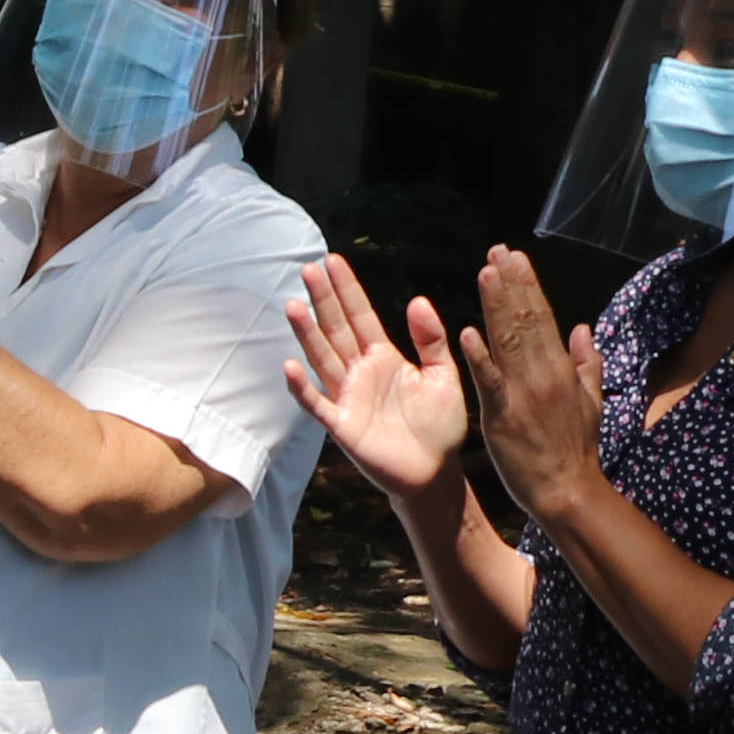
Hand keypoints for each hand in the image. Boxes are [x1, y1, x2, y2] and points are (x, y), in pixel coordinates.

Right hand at [283, 253, 477, 498]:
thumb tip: (417, 300)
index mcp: (383, 358)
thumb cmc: (440, 427)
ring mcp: (347, 398)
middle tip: (308, 269)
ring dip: (307, 333)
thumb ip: (431, 340)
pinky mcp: (342, 426)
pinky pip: (317, 404)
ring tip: (293, 304)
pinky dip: (302, 388)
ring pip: (322, 358)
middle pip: (336, 329)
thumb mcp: (443, 375)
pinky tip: (290, 366)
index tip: (333, 261)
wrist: (435, 473)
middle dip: (323, 300)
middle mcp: (359, 373)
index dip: (347, 289)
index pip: (360, 316)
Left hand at [458, 243, 612, 516]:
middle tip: (497, 250)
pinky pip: (489, 381)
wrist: (568, 490)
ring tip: (485, 272)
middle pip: (524, 319)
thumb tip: (582, 326)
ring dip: (495, 305)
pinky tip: (467, 332)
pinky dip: (479, 357)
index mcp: (561, 368)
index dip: (527, 285)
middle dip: (510, 283)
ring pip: (507, 340)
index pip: (542, 316)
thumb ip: (587, 362)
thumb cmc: (577, 449)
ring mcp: (523, 393)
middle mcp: (543, 373)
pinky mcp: (503, 415)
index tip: (515, 257)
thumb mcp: (592, 402)